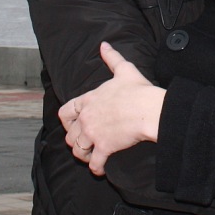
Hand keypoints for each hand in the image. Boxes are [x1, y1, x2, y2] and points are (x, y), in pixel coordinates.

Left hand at [58, 42, 165, 175]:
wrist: (149, 109)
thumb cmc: (138, 90)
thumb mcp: (124, 70)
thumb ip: (111, 58)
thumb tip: (104, 45)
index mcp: (88, 100)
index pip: (65, 112)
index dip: (66, 121)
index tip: (72, 125)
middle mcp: (87, 118)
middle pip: (69, 135)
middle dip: (74, 141)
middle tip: (83, 144)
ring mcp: (93, 134)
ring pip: (78, 150)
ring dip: (83, 156)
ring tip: (90, 158)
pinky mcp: (104, 148)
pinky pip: (94, 163)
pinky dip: (96, 168)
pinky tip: (101, 170)